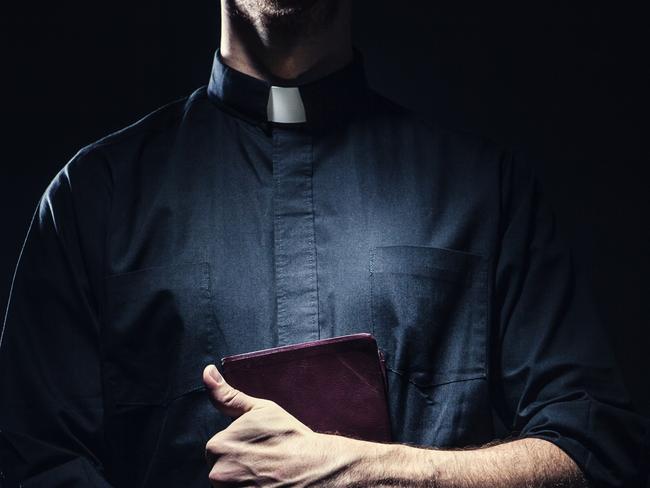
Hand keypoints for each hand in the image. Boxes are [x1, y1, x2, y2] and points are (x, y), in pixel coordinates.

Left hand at [202, 364, 362, 486]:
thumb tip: (207, 372)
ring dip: (244, 482)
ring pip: (230, 486)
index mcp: (217, 446)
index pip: (218, 450)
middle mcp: (217, 473)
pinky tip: (267, 485)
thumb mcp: (259, 410)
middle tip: (264, 462)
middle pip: (221, 470)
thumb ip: (227, 395)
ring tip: (267, 477)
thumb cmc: (289, 436)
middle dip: (238, 467)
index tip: (259, 447)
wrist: (316, 467)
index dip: (240, 448)